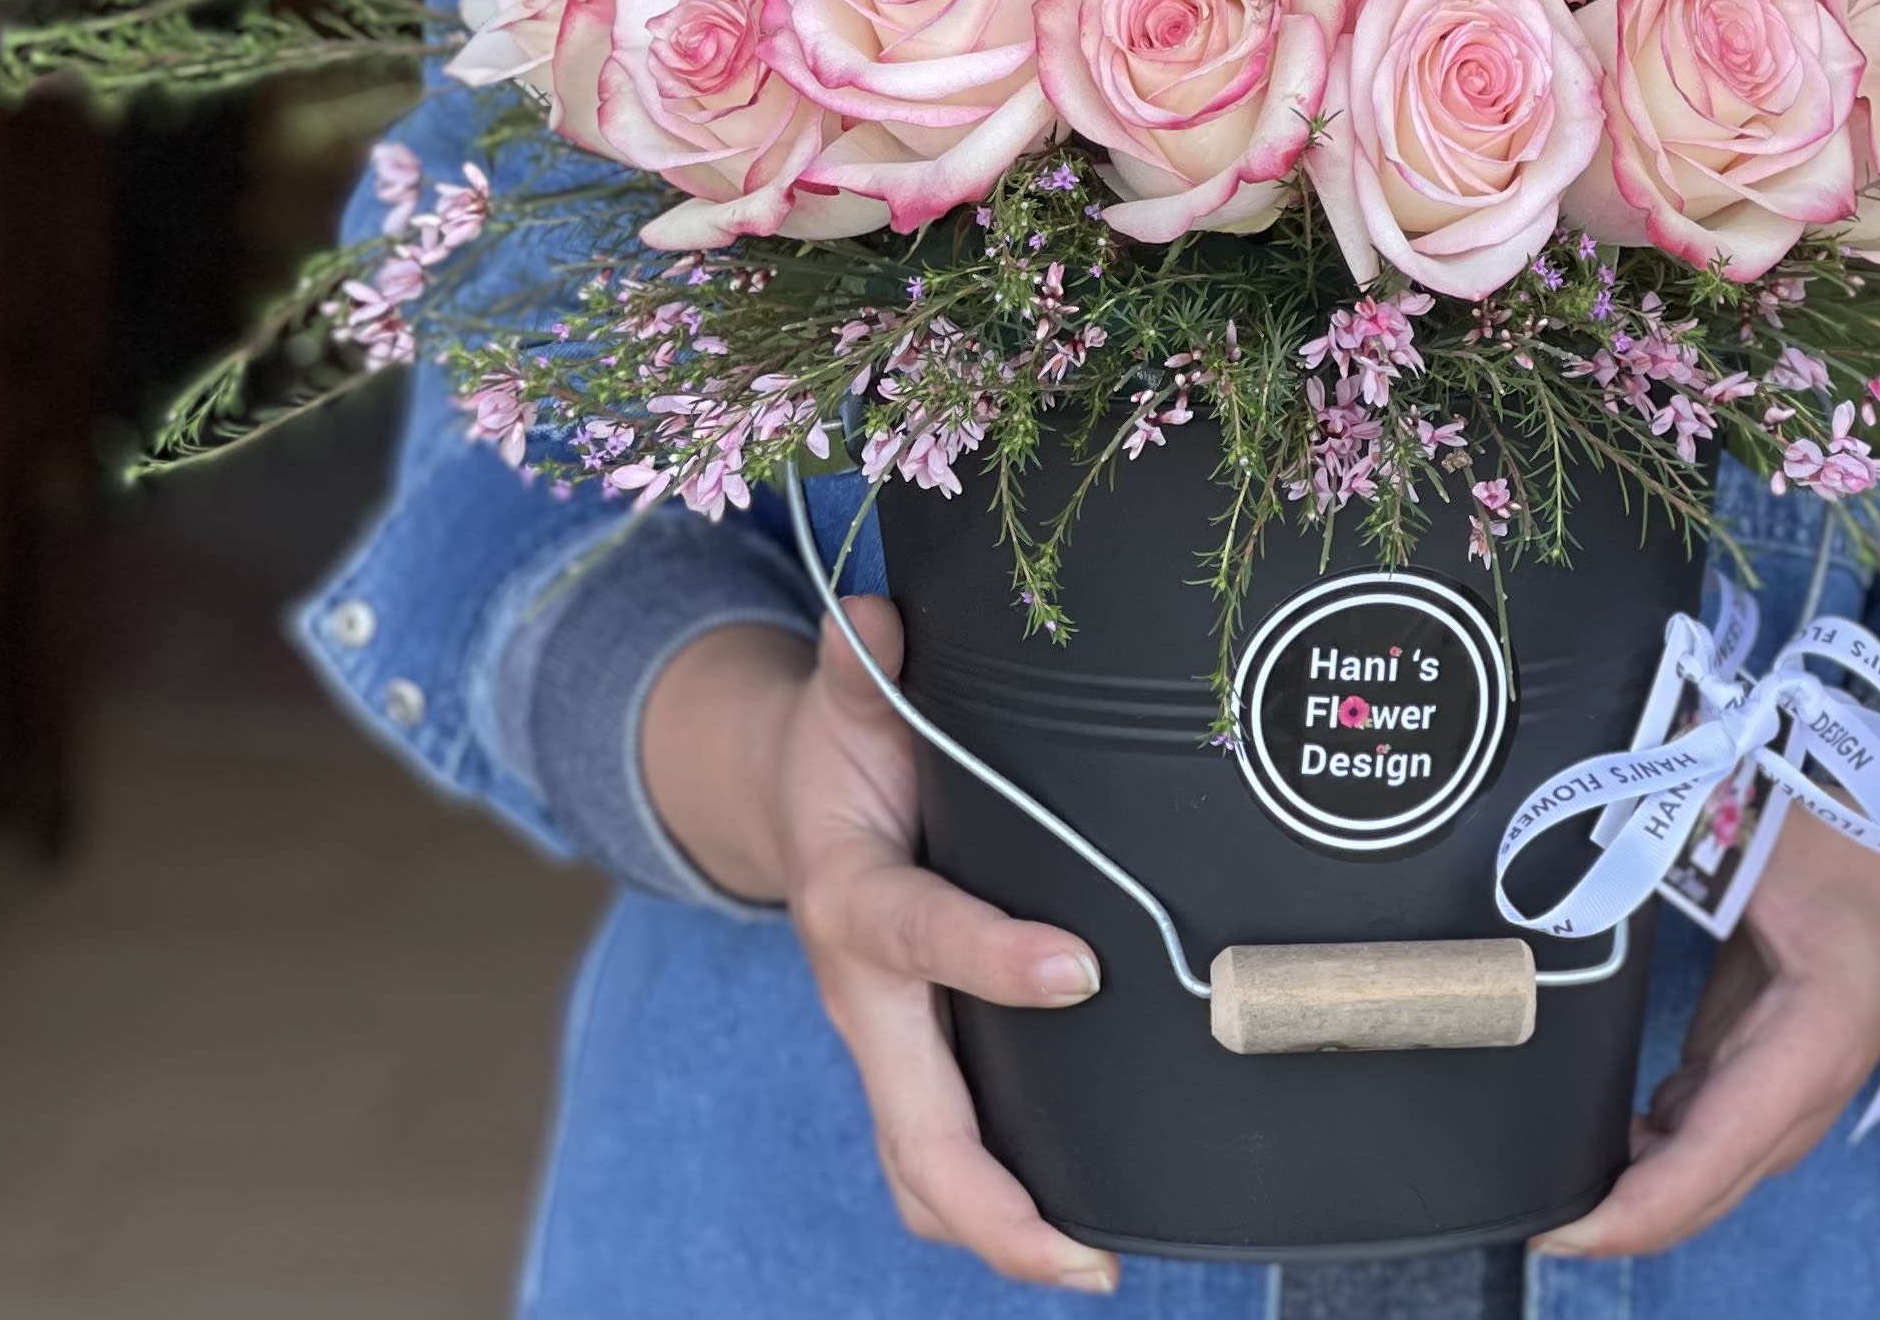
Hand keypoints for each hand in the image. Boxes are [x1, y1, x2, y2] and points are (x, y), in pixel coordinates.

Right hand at [641, 608, 1117, 1293]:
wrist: (786, 796)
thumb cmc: (837, 746)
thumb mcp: (842, 695)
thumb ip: (862, 665)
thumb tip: (878, 624)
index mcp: (850, 898)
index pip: (918, 936)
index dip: (989, 959)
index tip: (1078, 969)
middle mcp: (863, 993)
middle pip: (910, 1126)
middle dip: (989, 1201)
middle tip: (1080, 1252)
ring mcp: (886, 1040)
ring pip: (922, 1168)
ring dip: (997, 1228)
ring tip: (1093, 1264)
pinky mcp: (913, 1058)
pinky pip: (941, 1155)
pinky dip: (994, 1207)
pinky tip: (1078, 1225)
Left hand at [1529, 800, 1879, 1259]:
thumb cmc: (1852, 844)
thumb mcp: (1767, 840)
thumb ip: (1690, 854)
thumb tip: (1605, 852)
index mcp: (1814, 1040)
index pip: (1715, 1152)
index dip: (1636, 1209)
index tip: (1562, 1233)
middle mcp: (1808, 1089)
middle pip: (1708, 1187)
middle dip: (1619, 1217)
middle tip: (1531, 1217)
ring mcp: (1793, 1092)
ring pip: (1706, 1172)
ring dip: (1633, 1186)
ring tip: (1551, 1179)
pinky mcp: (1770, 1075)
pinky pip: (1705, 1137)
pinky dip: (1651, 1150)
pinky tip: (1601, 1132)